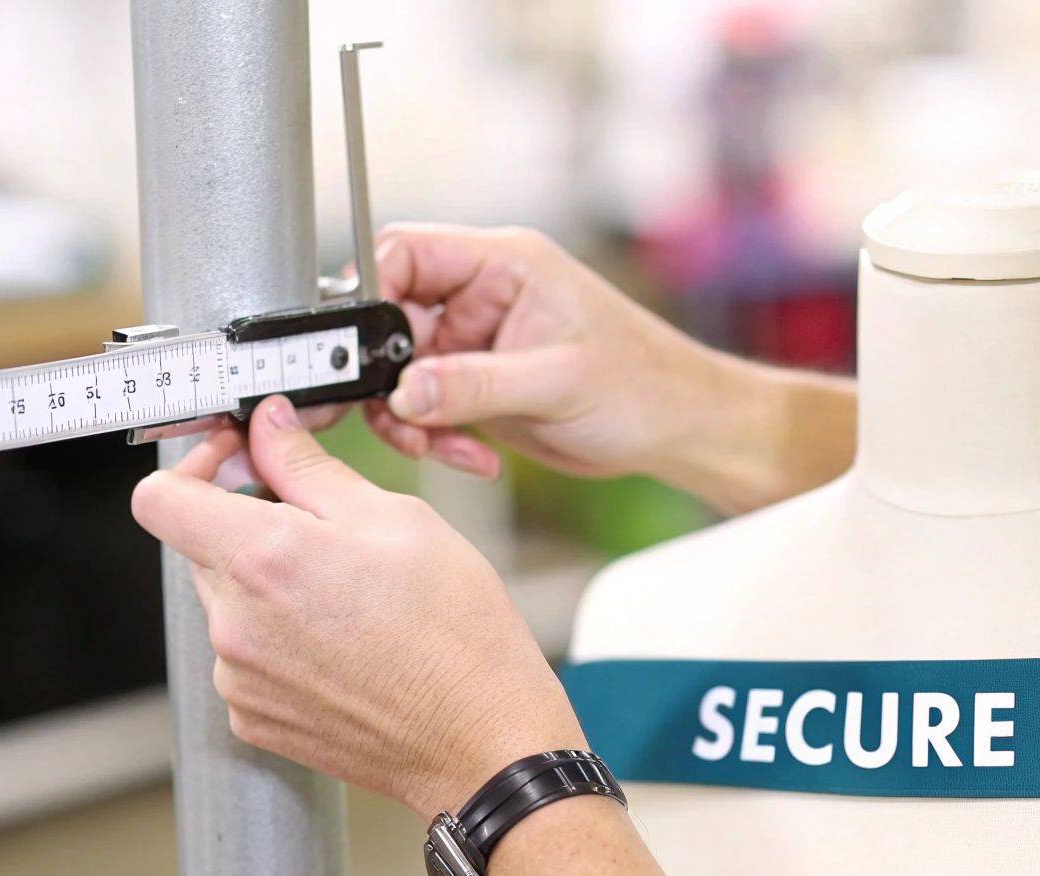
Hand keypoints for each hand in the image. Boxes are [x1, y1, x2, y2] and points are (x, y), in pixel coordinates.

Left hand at [130, 394, 587, 815]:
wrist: (481, 742)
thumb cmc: (456, 634)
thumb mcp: (397, 519)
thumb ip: (309, 467)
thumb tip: (266, 425)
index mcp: (265, 560)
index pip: (159, 499)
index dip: (194, 467)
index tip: (236, 463)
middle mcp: (235, 624)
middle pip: (200, 547)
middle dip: (249, 524)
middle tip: (324, 528)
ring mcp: (238, 678)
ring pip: (227, 601)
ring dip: (268, 586)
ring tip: (348, 599)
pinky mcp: (252, 717)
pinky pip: (245, 655)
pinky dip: (279, 639)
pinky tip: (342, 644)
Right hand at [365, 225, 730, 480]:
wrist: (677, 429)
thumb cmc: (643, 383)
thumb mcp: (555, 382)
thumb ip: (473, 384)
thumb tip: (403, 390)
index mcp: (503, 264)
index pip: (406, 253)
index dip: (373, 295)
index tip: (362, 350)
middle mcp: (482, 297)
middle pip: (392, 318)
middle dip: (387, 374)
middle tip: (398, 416)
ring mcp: (477, 343)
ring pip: (402, 372)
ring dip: (409, 417)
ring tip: (443, 446)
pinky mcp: (479, 386)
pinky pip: (428, 407)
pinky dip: (436, 436)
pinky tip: (476, 457)